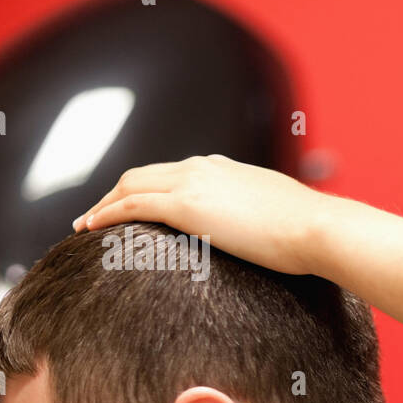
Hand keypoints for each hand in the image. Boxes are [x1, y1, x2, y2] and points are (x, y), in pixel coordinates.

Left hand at [71, 154, 325, 276]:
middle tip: (96, 217)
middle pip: (142, 174)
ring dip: (103, 204)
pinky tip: (91, 229)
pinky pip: (131, 205)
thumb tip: (266, 236)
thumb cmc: (310, 231)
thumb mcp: (280, 215)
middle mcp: (203, 167)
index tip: (131, 207)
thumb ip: (260, 217)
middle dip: (114, 194)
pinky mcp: (186, 206)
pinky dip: (106, 213)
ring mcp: (192, 183)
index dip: (145, 189)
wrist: (317, 228)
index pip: (172, 173)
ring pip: (129, 185)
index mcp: (224, 168)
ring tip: (85, 226)